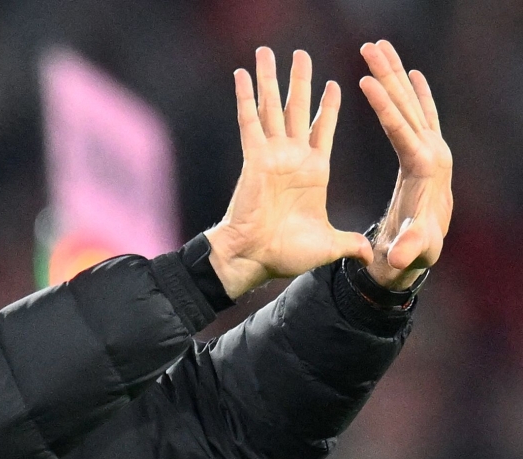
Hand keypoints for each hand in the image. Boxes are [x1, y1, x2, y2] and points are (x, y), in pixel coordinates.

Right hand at [205, 48, 372, 299]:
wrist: (255, 257)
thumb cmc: (286, 254)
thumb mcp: (328, 245)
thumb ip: (347, 242)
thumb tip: (366, 253)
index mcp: (314, 173)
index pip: (322, 131)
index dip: (327, 109)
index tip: (333, 85)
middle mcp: (293, 158)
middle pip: (297, 109)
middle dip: (300, 81)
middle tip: (301, 54)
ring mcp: (272, 155)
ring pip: (273, 107)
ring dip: (271, 78)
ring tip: (268, 51)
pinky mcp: (254, 157)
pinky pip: (249, 121)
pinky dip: (245, 97)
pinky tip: (241, 75)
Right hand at [359, 40, 451, 289]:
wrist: (421, 254)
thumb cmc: (408, 253)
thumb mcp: (408, 254)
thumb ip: (406, 252)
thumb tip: (400, 258)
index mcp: (424, 171)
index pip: (403, 131)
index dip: (385, 106)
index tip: (367, 81)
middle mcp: (433, 153)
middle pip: (410, 106)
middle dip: (389, 75)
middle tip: (371, 47)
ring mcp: (432, 149)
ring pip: (414, 103)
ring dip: (396, 74)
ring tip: (379, 48)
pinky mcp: (426, 151)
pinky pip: (420, 115)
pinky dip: (413, 92)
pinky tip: (407, 73)